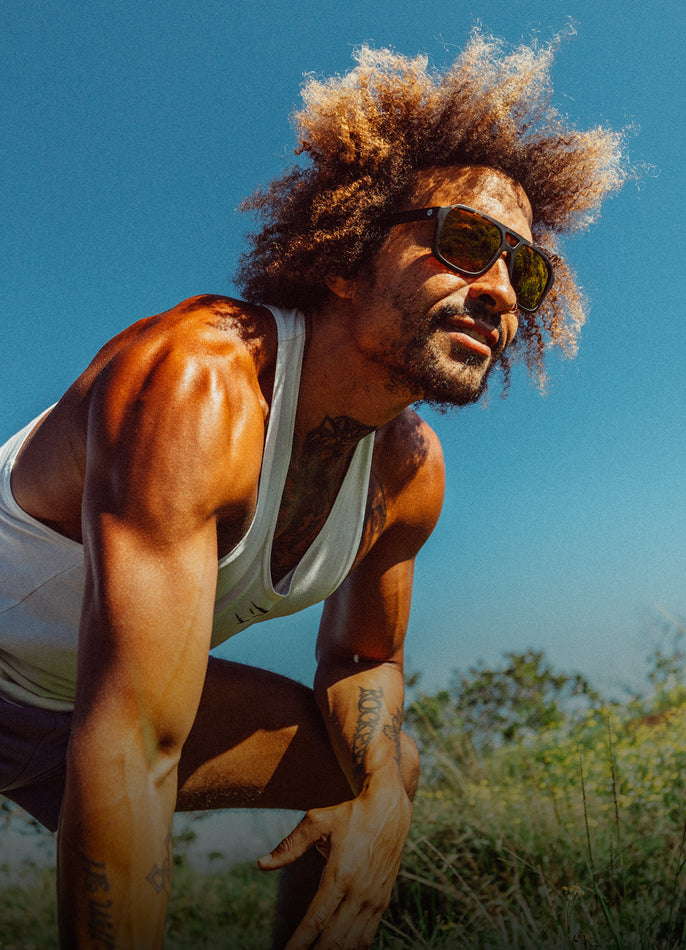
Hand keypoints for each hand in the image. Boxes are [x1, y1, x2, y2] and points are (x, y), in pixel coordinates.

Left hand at [258, 781, 411, 948]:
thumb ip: (290, 846)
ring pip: (353, 942)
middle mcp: (359, 891)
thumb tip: (262, 864)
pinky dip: (353, 948)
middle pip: (335, 938)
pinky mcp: (382, 901)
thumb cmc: (349, 815)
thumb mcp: (317, 821)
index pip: (316, 919)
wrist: (389, 811)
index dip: (300, 942)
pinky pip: (367, 935)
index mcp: (340, 874)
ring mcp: (373, 899)